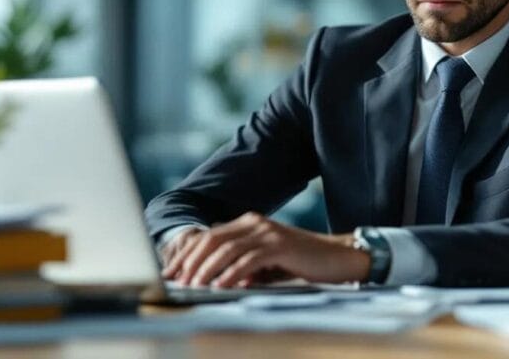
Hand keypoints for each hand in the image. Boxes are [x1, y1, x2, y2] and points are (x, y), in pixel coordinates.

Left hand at [160, 212, 371, 287]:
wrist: (336, 257)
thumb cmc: (300, 262)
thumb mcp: (266, 262)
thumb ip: (242, 265)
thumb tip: (216, 279)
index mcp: (249, 222)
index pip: (209, 236)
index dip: (187, 254)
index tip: (172, 273)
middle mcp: (255, 223)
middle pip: (212, 239)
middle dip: (191, 261)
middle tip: (177, 281)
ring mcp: (268, 232)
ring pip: (227, 249)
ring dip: (207, 269)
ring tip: (194, 286)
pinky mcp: (280, 246)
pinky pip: (249, 259)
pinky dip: (232, 273)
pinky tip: (221, 285)